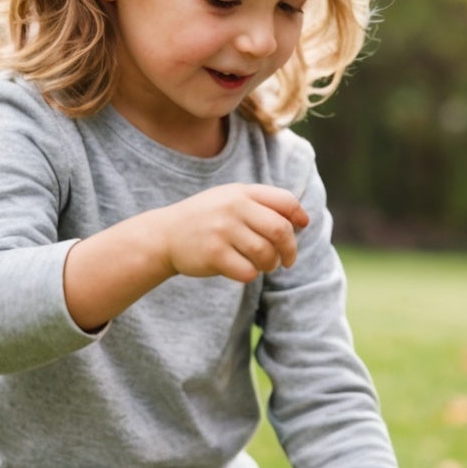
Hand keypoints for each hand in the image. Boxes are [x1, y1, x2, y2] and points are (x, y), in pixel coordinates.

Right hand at [155, 184, 308, 283]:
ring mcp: (222, 230)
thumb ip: (263, 204)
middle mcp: (233, 207)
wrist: (163, 235)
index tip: (300, 228)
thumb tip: (303, 220)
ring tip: (263, 265)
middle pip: (281, 231)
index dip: (299, 217)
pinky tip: (242, 269)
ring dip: (270, 265)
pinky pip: (248, 271)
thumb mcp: (231, 199)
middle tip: (287, 260)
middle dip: (290, 249)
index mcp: (242, 192)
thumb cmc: (207, 219)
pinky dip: (250, 275)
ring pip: (266, 254)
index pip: (286, 201)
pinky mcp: (214, 253)